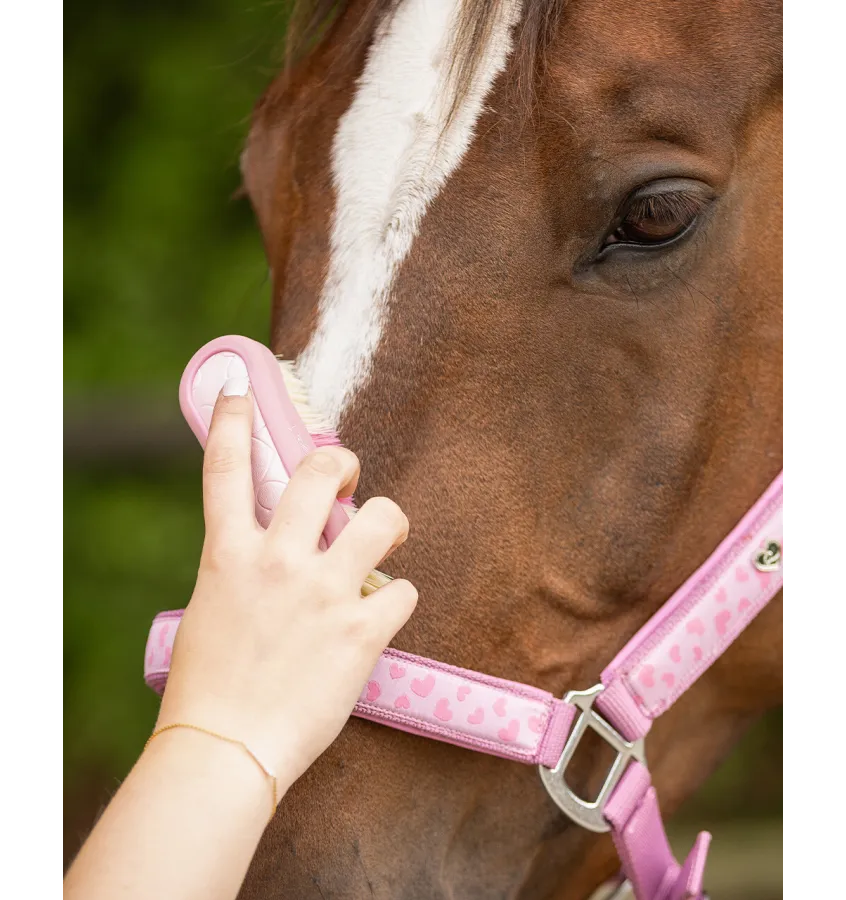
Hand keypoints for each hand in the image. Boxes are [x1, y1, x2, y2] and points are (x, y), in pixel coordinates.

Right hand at [156, 380, 417, 788]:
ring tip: (383, 543)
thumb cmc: (210, 689)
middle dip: (343, 463)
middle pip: (322, 472)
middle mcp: (278, 559)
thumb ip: (245, 571)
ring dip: (388, 523)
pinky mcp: (361, 629)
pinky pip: (404, 592)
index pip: (226, 467)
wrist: (225, 750)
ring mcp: (323, 590)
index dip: (234, 419)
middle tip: (350, 479)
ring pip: (382, 518)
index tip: (243, 390)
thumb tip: (277, 555)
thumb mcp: (214, 609)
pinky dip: (397, 602)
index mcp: (228, 554)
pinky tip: (380, 619)